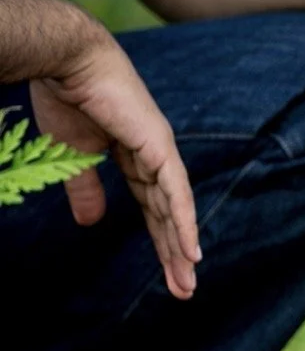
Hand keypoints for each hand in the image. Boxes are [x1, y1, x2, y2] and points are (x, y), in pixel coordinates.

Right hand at [29, 26, 199, 298]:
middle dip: (175, 253)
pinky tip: (192, 249)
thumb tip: (92, 223)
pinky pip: (174, 192)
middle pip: (169, 216)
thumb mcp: (73, 154)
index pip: (152, 208)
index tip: (169, 272)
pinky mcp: (159, 145)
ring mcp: (160, 151)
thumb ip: (86, 188)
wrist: (66, 60)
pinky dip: (183, 220)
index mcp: (136, 158)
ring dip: (182, 245)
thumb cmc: (66, 96)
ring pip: (175, 209)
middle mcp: (156, 158)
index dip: (160, 239)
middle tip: (185, 290)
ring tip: (189, 280)